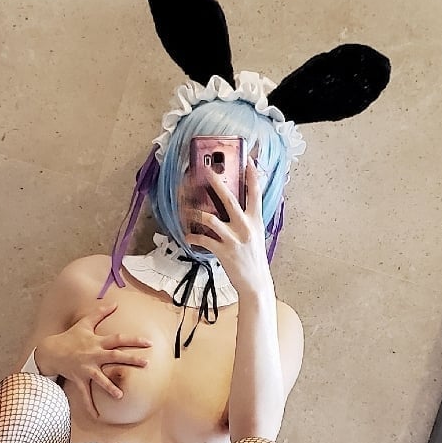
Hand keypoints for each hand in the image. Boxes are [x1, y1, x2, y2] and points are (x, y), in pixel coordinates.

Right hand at [39, 303, 150, 417]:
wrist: (50, 350)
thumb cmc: (70, 337)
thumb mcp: (84, 323)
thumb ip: (100, 313)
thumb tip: (114, 303)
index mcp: (97, 342)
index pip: (119, 339)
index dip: (134, 340)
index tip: (149, 343)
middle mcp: (94, 355)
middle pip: (115, 357)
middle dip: (130, 360)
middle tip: (146, 363)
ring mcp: (86, 368)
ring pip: (100, 378)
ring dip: (110, 387)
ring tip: (120, 395)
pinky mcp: (79, 379)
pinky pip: (85, 395)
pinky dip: (90, 406)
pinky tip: (97, 416)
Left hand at [184, 158, 273, 299]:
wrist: (256, 283)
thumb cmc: (254, 259)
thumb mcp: (256, 235)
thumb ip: (248, 220)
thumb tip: (235, 206)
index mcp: (256, 221)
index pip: (256, 193)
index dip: (252, 175)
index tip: (248, 159)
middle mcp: (246, 227)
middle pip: (229, 198)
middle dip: (216, 182)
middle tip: (206, 170)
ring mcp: (234, 239)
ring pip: (210, 218)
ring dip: (194, 213)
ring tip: (185, 209)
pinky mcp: (223, 251)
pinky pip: (202, 239)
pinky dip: (192, 237)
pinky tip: (187, 236)